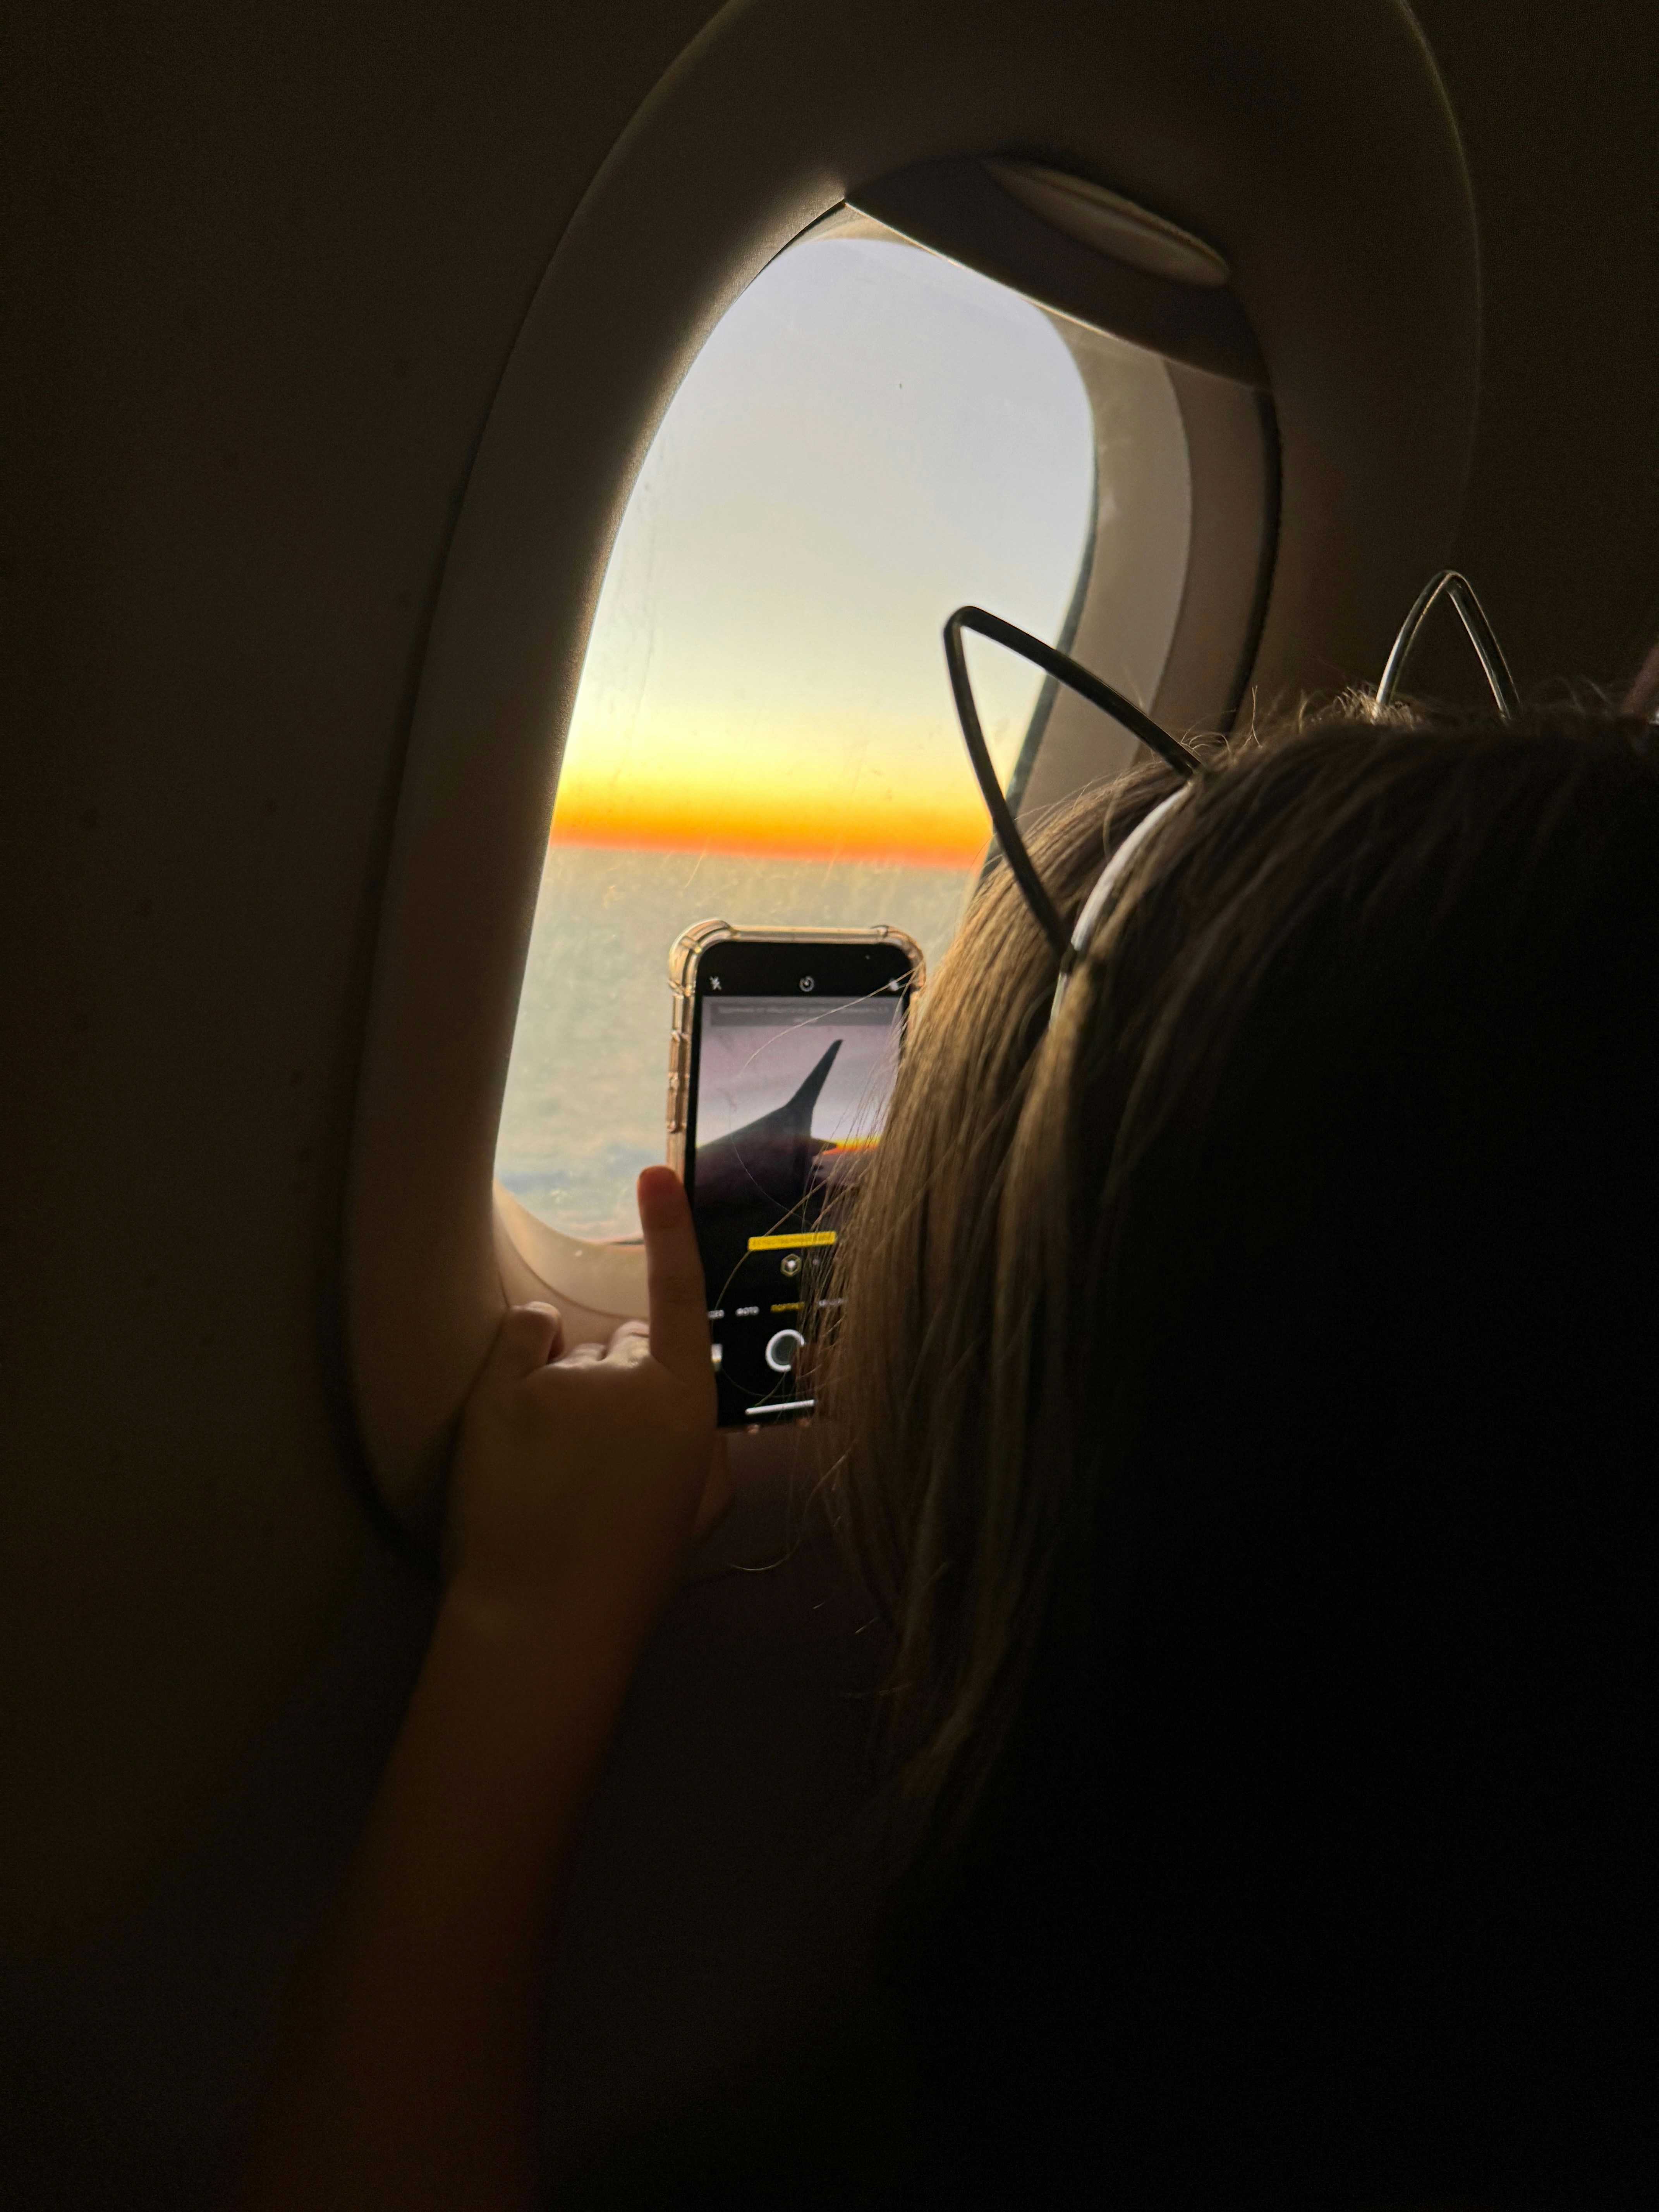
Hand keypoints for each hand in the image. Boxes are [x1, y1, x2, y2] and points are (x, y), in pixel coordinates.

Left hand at [445, 1166, 719, 1652]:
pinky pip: (519, 1335)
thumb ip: (702, 1451)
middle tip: (592, 1459)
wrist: (541, 1622)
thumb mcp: (693, 1516)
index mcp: (687, 1413)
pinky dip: (518, 1360)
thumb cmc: (623, 1575)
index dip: (670, 1231)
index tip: (654, 1172)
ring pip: (566, 1350)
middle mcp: (631, 1382)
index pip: (680, 1301)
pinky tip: (519, 1419)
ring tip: (549, 1469)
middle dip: (612, 1381)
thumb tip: (690, 1414)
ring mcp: (564, 1381)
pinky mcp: (504, 1389)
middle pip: (624, 1345)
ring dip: (559, 1388)